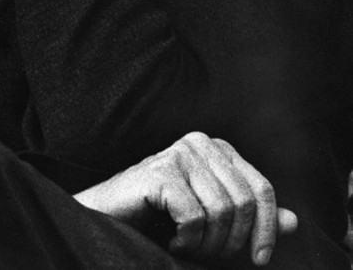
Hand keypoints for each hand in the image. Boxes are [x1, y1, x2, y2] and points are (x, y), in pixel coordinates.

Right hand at [74, 132, 297, 266]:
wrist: (109, 218)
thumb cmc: (161, 218)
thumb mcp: (215, 219)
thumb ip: (252, 217)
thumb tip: (292, 222)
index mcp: (218, 149)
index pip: (262, 189)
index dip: (266, 230)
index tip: (259, 259)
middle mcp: (201, 143)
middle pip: (245, 203)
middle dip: (231, 242)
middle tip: (206, 251)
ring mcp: (179, 153)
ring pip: (222, 212)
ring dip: (207, 244)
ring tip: (186, 244)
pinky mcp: (161, 170)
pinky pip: (195, 218)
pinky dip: (186, 240)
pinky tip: (170, 237)